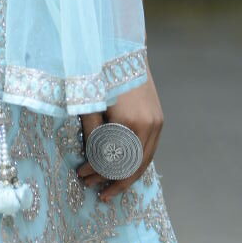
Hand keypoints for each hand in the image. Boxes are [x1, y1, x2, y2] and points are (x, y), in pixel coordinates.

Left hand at [77, 56, 163, 200]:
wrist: (124, 50)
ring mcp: (157, 123)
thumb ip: (92, 132)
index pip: (112, 160)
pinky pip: (149, 149)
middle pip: (132, 167)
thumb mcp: (90, 102)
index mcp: (128, 123)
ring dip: (127, 177)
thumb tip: (90, 158)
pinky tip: (125, 169)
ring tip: (111, 188)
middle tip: (98, 192)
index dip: (96, 171)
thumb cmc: (101, 73)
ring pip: (144, 161)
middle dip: (113, 181)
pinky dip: (137, 163)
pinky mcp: (159, 118)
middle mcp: (147, 126)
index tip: (82, 175)